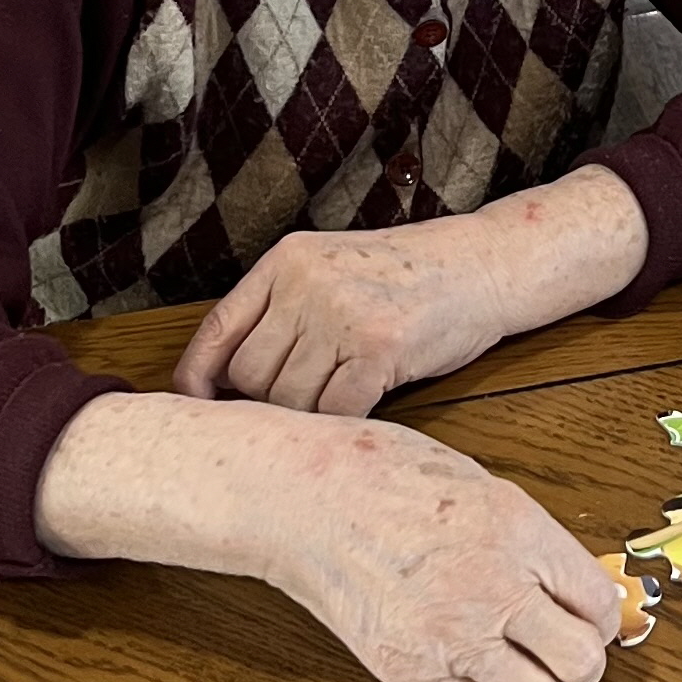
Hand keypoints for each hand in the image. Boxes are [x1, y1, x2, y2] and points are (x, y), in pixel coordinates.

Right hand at [35, 394, 622, 681]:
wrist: (307, 498)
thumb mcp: (481, 484)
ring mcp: (451, 636)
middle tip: (567, 650)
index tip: (590, 617)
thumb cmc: (386, 474)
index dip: (601, 616)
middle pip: (581, 663)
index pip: (599, 602)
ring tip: (516, 660)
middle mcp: (495, 588)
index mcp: (520, 531)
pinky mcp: (409, 670)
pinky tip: (470, 666)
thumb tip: (572, 581)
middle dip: (583, 660)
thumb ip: (530, 537)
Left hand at [175, 219, 510, 414]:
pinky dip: (344, 421)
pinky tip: (365, 403)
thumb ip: (283, 308)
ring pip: (289, 401)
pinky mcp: (378, 348)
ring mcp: (342, 314)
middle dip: (272, 399)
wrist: (484, 264)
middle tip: (311, 393)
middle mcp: (306, 283)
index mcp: (287, 259)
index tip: (197, 407)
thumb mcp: (333, 268)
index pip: (218, 330)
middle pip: (251, 376)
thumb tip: (224, 378)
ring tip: (345, 391)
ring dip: (312, 413)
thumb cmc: (410, 276)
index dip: (197, 379)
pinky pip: (334, 412)